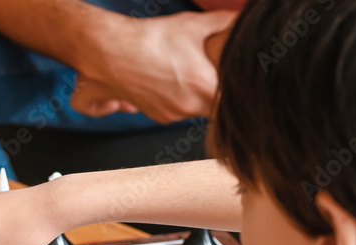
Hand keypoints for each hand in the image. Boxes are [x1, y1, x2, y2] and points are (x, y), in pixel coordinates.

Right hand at [79, 10, 236, 122]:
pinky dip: (178, 100)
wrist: (113, 52)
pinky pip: (177, 111)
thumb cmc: (153, 38)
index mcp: (205, 87)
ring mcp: (173, 114)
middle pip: (216, 107)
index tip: (236, 81)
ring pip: (196, 110)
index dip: (236, 91)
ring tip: (189, 75)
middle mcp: (190, 107)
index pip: (233, 101)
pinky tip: (172, 81)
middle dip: (216, 92)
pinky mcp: (159, 116)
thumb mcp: (192, 24)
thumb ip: (223, 22)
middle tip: (212, 74)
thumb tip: (242, 17)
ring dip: (197, 97)